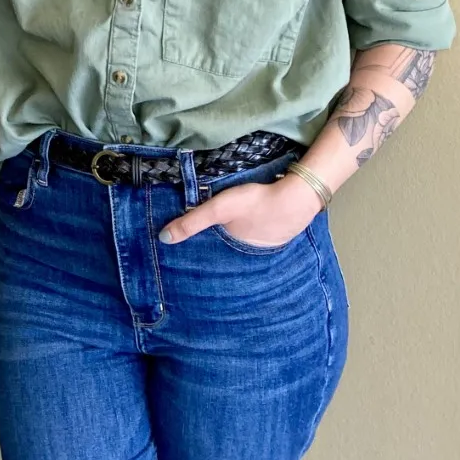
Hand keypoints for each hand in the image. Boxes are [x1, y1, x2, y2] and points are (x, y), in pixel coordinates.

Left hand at [158, 175, 321, 247]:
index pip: (208, 261)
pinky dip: (247, 236)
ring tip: (216, 238)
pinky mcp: (274, 239)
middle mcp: (247, 259)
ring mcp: (263, 250)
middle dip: (212, 253)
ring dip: (230, 245)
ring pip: (239, 249)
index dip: (196, 257)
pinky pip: (254, 240)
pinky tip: (244, 229)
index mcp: (232, 255)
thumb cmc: (255, 203)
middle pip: (223, 256)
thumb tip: (163, 239)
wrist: (297, 198)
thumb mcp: (219, 209)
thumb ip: (192, 222)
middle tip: (196, 246)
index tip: (180, 255)